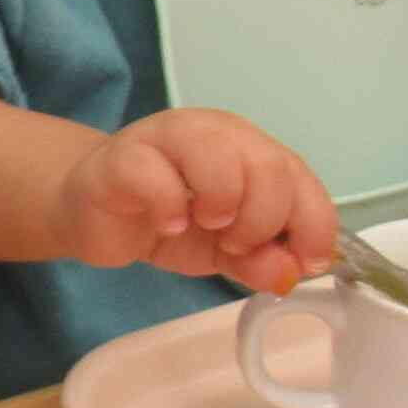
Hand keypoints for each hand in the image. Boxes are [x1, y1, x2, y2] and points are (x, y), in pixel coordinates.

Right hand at [57, 108, 337, 293]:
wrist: (93, 216)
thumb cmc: (166, 222)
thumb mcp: (225, 251)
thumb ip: (260, 261)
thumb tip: (290, 274)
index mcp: (249, 149)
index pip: (301, 177)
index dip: (313, 223)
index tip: (305, 263)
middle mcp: (214, 133)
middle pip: (268, 166)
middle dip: (263, 220)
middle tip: (236, 244)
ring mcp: (166, 139)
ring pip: (218, 157)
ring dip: (224, 205)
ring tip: (204, 226)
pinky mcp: (122, 159)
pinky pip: (158, 178)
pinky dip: (170, 209)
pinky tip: (165, 224)